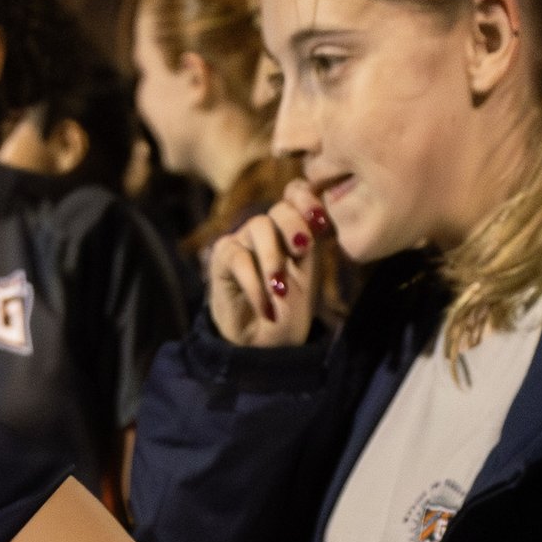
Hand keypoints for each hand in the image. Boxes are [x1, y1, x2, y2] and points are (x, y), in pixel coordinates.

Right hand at [207, 192, 333, 351]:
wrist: (263, 347)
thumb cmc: (288, 312)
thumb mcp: (308, 275)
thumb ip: (309, 240)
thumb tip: (312, 213)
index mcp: (294, 231)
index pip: (297, 194)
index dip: (306, 197)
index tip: (319, 219)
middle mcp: (269, 231)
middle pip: (280, 208)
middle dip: (294, 227)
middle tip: (301, 250)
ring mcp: (244, 241)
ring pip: (259, 227)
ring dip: (273, 260)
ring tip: (280, 291)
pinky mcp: (223, 257)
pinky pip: (239, 258)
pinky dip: (255, 285)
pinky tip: (266, 308)